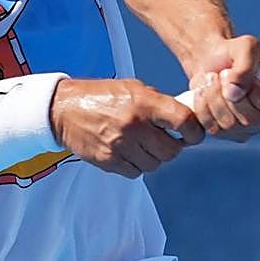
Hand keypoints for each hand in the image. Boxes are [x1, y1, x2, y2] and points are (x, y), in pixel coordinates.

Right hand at [50, 78, 204, 177]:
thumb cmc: (101, 95)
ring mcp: (120, 146)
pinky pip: (135, 172)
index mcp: (143, 102)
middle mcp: (134, 125)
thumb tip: (184, 118)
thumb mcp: (133, 88)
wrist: (65, 109)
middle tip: (166, 140)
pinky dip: (136, 165)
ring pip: (154, 165)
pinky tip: (128, 151)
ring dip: (153, 158)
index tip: (194, 134)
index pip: (182, 120)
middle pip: (171, 150)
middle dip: (172, 147)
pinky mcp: (109, 161)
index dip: (194, 131)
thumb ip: (159, 103)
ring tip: (143, 145)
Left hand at [188, 35, 259, 141]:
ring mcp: (248, 129)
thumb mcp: (246, 46)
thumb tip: (234, 93)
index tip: (245, 77)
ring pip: (228, 125)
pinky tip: (203, 90)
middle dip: (230, 94)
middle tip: (222, 73)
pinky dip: (202, 106)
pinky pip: (212, 127)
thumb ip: (246, 66)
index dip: (258, 96)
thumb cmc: (235, 52)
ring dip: (214, 97)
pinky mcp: (226, 133)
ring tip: (211, 77)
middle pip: (250, 121)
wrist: (211, 61)